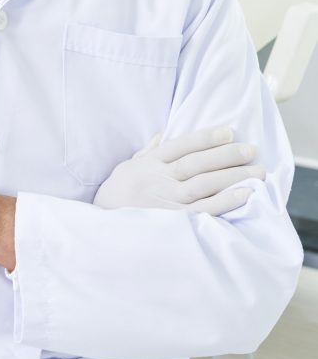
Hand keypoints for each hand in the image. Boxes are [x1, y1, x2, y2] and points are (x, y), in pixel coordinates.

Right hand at [93, 127, 264, 215]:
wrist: (101, 227)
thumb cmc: (115, 196)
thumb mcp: (126, 168)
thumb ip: (146, 153)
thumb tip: (161, 136)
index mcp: (150, 164)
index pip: (181, 145)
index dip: (206, 137)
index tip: (228, 131)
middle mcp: (160, 179)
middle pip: (198, 163)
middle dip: (226, 155)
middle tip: (250, 149)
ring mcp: (167, 200)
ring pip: (204, 184)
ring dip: (232, 176)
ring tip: (256, 171)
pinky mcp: (174, 221)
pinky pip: (204, 210)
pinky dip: (225, 202)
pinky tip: (244, 195)